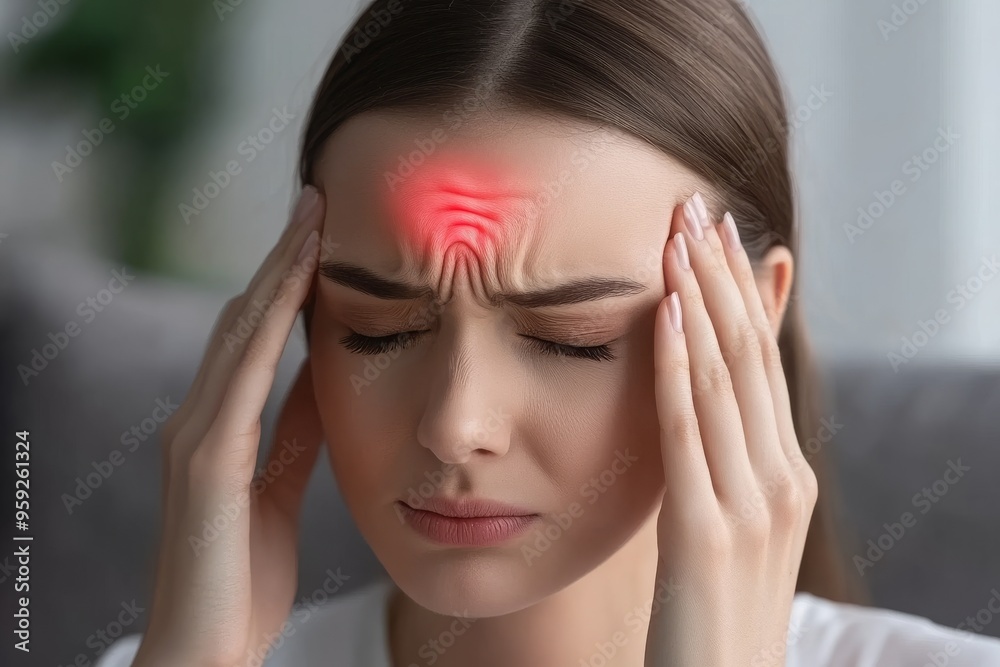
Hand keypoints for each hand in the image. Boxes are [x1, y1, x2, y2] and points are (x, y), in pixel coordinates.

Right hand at [132, 187, 326, 666]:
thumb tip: (326, 378)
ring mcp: (195, 438)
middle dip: (282, 256)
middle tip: (318, 197)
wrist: (211, 648)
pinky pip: (242, 381)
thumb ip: (296, 433)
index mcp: (221, 426)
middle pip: (245, 318)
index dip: (287, 279)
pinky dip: (269, 329)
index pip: (257, 334)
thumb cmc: (247, 575)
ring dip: (276, 273)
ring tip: (311, 219)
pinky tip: (295, 288)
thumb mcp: (283, 487)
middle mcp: (199, 419)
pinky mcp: (205, 464)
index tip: (323, 230)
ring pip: (240, 334)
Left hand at [643, 193, 817, 666]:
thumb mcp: (731, 526)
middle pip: (750, 355)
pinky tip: (664, 314)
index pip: (764, 364)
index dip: (740, 294)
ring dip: (700, 299)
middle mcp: (781, 479)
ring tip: (678, 235)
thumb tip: (709, 410)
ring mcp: (751, 504)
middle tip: (694, 207)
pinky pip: (690, 429)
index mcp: (786, 476)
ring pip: (725, 378)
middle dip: (720, 276)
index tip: (716, 234)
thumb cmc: (716, 614)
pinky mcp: (706, 530)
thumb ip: (724, 464)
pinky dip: (678, 365)